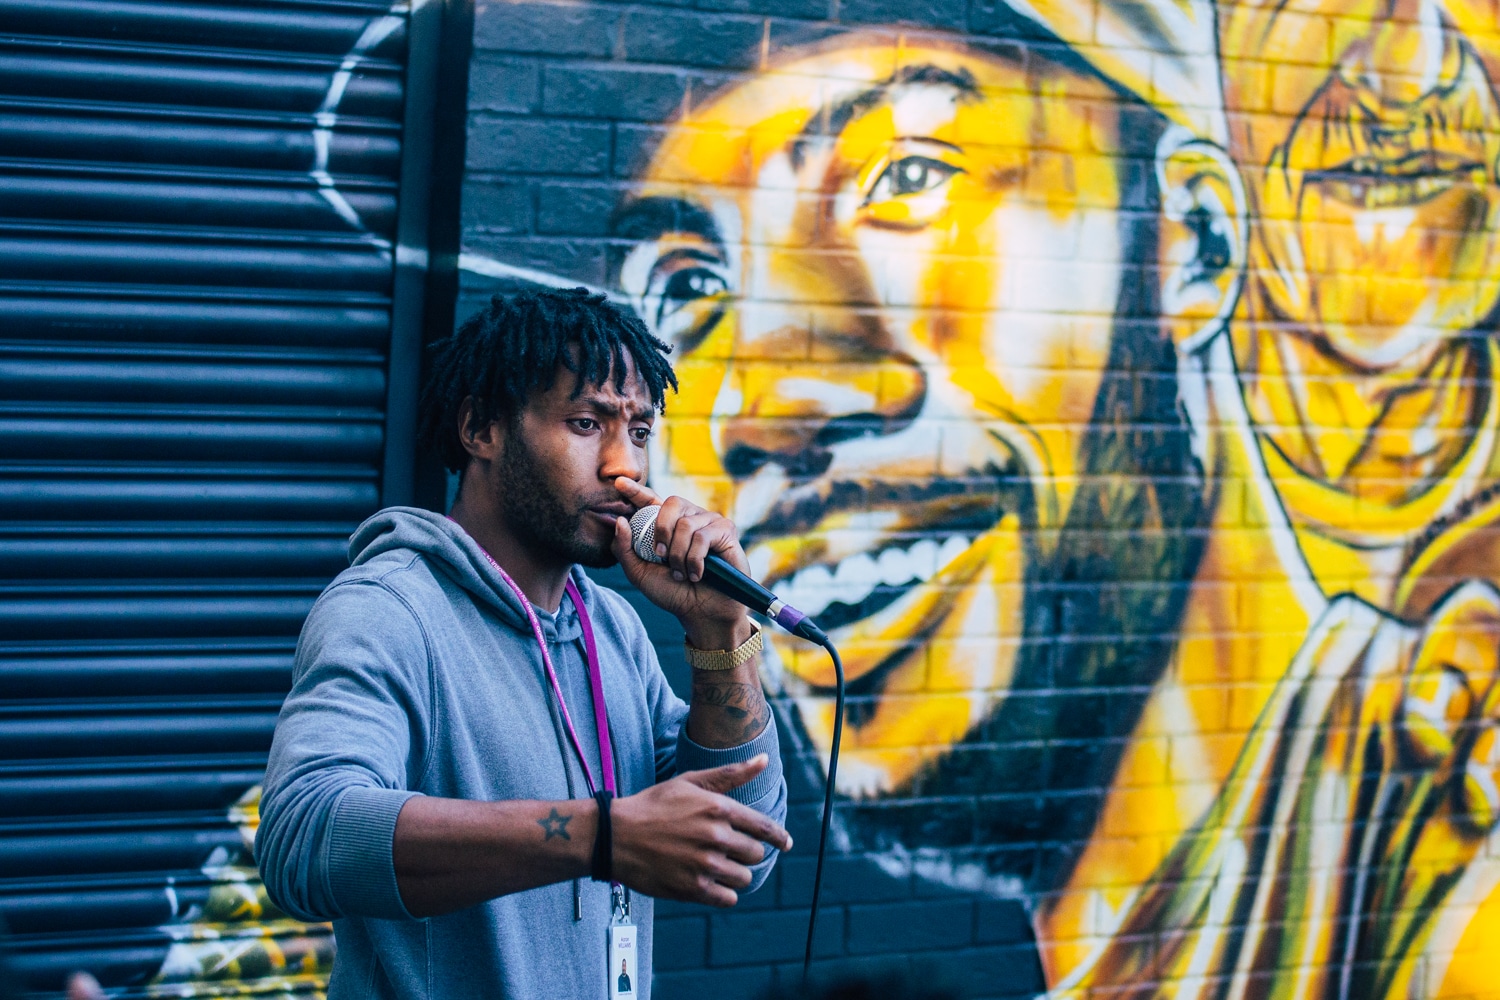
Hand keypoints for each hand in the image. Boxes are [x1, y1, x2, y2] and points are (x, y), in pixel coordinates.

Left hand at [611, 477, 753, 647]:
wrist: (702, 612)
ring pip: (686, 524)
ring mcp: (709, 522)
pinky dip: (695, 559)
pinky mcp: (726, 531)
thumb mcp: (640, 574)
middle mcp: (689, 518)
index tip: (618, 482)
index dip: (636, 489)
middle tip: (661, 557)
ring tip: (682, 573)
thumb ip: (626, 549)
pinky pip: (703, 536)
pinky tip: (697, 573)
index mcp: (667, 524)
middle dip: (661, 531)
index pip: (651, 500)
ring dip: (679, 555)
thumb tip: (620, 520)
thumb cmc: (673, 593)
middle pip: (671, 503)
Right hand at [611, 755, 791, 906]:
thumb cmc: (653, 805)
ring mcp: (705, 865)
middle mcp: (716, 837)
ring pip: (744, 878)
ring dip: (735, 874)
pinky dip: (724, 893)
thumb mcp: (690, 782)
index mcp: (719, 809)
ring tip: (717, 867)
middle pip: (755, 855)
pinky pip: (728, 899)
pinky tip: (710, 883)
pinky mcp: (693, 889)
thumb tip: (764, 759)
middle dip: (747, 853)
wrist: (615, 836)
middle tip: (730, 851)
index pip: (764, 828)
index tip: (786, 844)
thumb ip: (730, 774)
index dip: (779, 837)